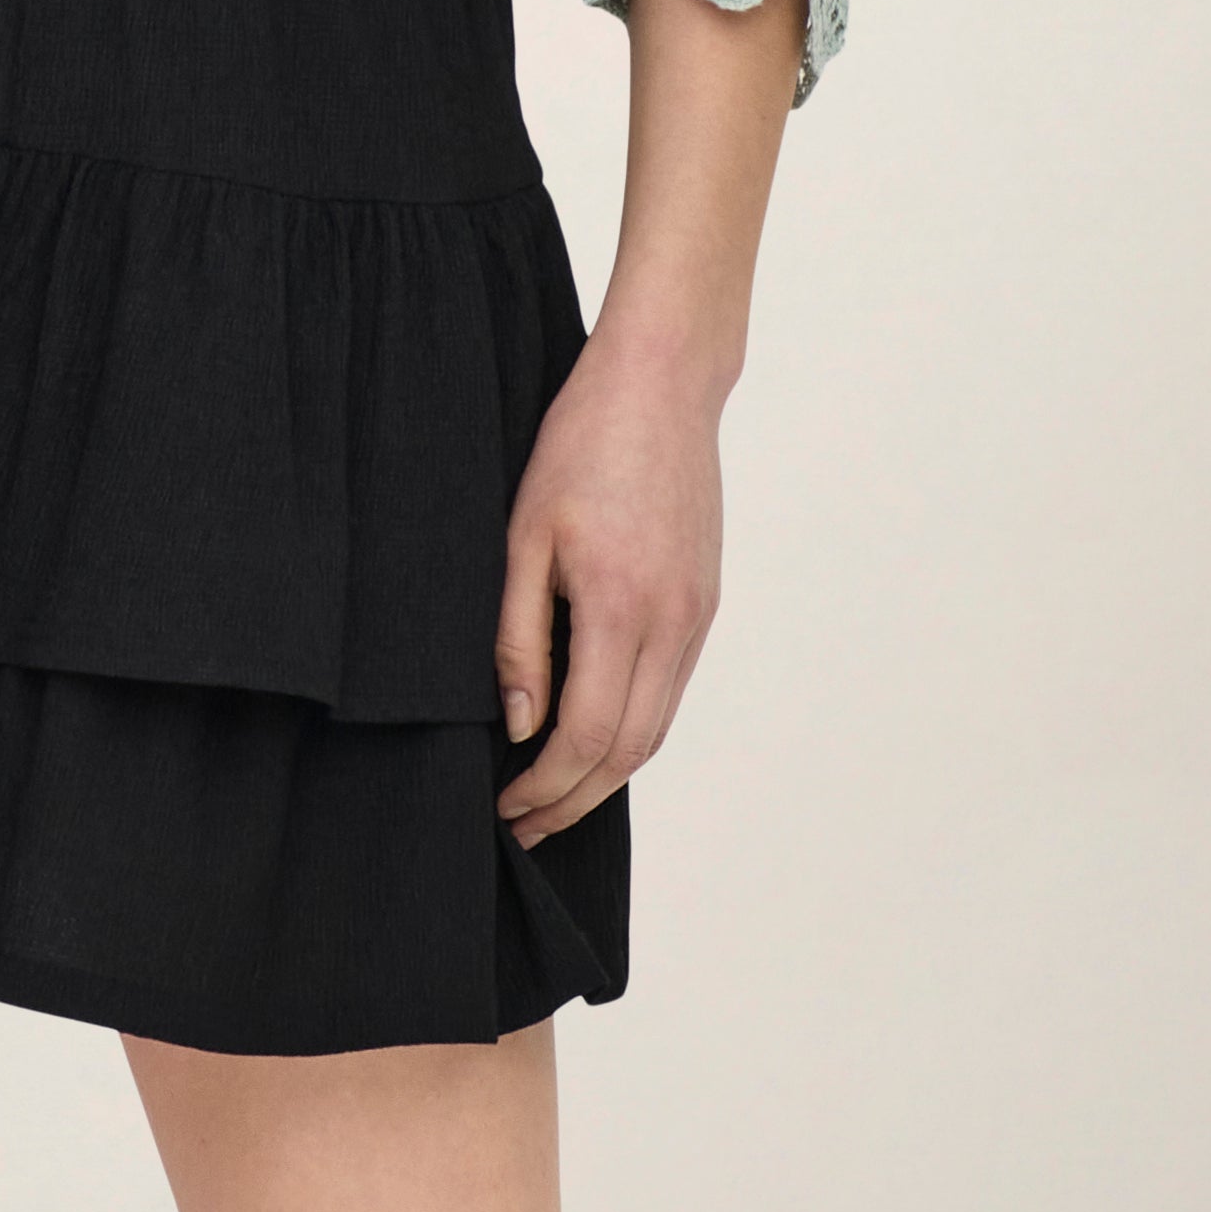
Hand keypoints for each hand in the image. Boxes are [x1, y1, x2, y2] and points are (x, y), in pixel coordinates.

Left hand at [492, 325, 723, 845]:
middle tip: (524, 825)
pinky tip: (594, 732)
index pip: (587, 738)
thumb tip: (520, 724)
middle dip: (573, 801)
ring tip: (552, 794)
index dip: (544, 788)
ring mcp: (696, 617)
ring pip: (657, 729)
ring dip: (606, 774)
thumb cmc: (582, 444)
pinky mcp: (705, 603)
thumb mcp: (525, 535)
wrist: (661, 385)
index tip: (505, 806)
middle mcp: (672, 625)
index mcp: (621, 608)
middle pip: (628, 753)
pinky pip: (671, 690)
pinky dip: (633, 729)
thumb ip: (518, 636)